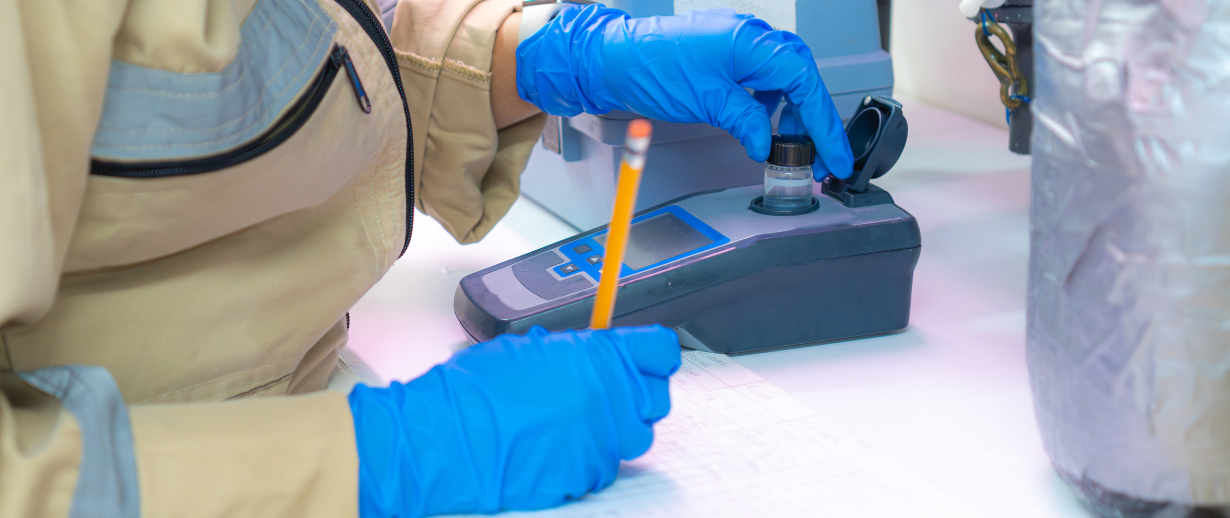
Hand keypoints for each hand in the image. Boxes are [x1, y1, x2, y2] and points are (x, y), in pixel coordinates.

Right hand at [348, 325, 680, 517]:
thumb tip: (588, 354)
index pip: (661, 351)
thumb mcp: (527, 349)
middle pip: (657, 398)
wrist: (447, 439)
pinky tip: (558, 447)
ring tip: (580, 422)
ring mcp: (600, 441)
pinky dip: (589, 457)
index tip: (647, 359)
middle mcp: (608, 399)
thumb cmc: (475, 391)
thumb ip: (573, 352)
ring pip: (637, 437)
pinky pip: (605, 466)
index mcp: (597, 357)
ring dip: (618, 429)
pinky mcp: (586, 475)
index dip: (653, 355)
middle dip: (638, 394)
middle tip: (611, 393)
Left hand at [516, 5, 853, 179]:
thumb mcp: (707, 102)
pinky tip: (762, 126)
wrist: (612, 58)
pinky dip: (768, 104)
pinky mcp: (726, 54)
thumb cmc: (652, 69)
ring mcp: (739, 44)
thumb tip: (766, 145)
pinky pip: (762, 78)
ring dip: (791, 114)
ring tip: (789, 148)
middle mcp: (751, 37)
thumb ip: (746, 122)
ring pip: (784, 78)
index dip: (824, 122)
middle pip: (801, 78)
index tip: (834, 154)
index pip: (805, 82)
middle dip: (813, 120)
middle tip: (821, 158)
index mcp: (752, 42)